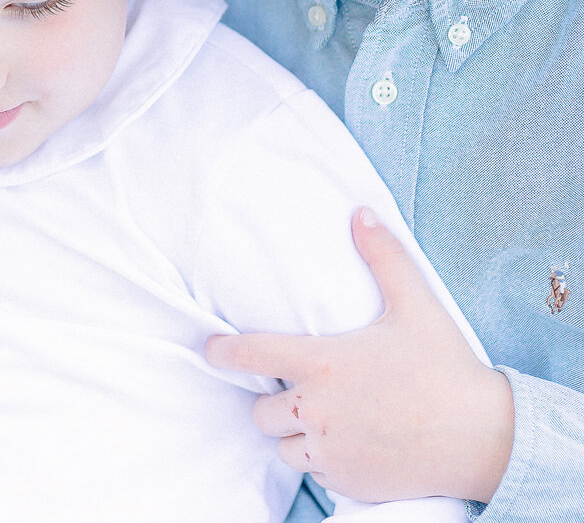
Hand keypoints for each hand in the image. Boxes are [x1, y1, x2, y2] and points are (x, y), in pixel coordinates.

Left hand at [205, 208, 513, 502]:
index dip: (223, 351)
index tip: (210, 348)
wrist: (486, 440)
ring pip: (284, 446)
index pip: (252, 355)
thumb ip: (383, 257)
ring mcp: (331, 452)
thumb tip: (361, 213)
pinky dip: (321, 459)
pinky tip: (347, 442)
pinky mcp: (349, 482)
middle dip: (271, 397)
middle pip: (261, 410)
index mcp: (322, 365)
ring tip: (322, 416)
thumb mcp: (415, 305)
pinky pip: (316, 473)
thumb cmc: (446, 369)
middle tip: (298, 385)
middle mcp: (317, 411)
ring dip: (293, 432)